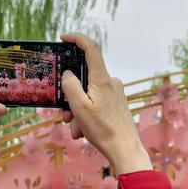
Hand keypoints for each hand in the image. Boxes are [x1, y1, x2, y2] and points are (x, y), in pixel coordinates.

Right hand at [59, 32, 151, 174]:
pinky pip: (95, 105)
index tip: (63, 38)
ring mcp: (115, 93)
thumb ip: (70, 85)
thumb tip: (68, 74)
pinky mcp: (116, 104)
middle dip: (71, 96)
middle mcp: (111, 82)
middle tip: (66, 115)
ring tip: (76, 130)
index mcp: (102, 79)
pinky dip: (86, 116)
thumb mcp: (79, 106)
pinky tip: (83, 133)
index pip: (91, 48)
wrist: (125, 150)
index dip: (77, 39)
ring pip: (88, 96)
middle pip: (84, 79)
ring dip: (77, 111)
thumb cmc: (103, 129)